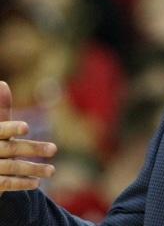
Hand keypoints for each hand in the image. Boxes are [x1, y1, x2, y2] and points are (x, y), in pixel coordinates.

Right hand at [0, 81, 56, 196]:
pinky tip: (36, 182)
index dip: (11, 128)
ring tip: (52, 171)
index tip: (27, 127)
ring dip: (33, 169)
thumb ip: (0, 108)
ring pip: (12, 167)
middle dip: (33, 149)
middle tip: (54, 149)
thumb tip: (2, 83)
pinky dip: (22, 183)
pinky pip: (6, 184)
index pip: (0, 130)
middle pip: (11, 149)